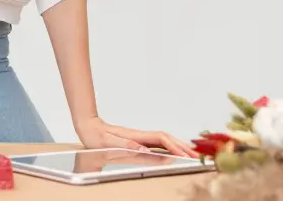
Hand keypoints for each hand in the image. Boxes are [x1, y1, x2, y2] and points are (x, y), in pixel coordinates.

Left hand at [75, 117, 198, 157]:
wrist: (88, 127)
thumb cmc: (96, 136)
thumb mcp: (108, 142)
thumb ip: (125, 144)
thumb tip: (144, 149)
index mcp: (135, 135)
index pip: (160, 139)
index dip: (173, 146)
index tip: (184, 154)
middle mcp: (140, 135)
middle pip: (166, 138)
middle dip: (181, 146)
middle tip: (195, 155)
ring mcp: (139, 137)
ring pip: (163, 140)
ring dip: (177, 146)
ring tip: (190, 155)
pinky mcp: (137, 141)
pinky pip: (157, 144)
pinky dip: (168, 147)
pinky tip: (173, 153)